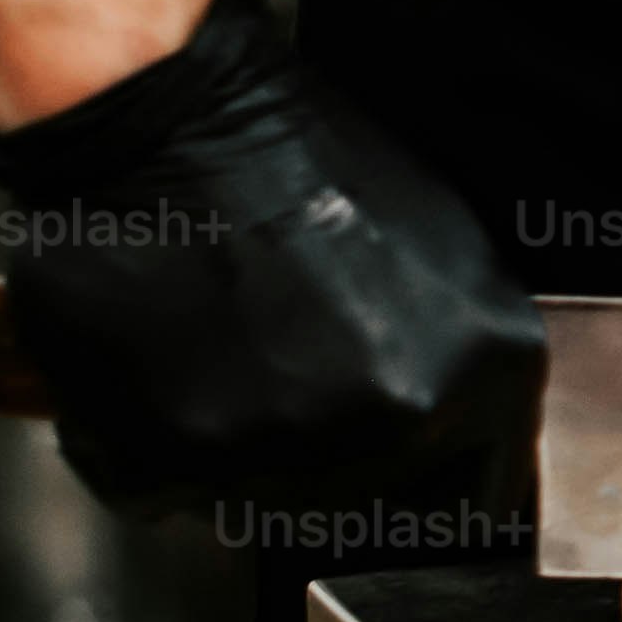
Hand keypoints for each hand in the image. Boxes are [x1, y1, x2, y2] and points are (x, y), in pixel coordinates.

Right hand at [0, 0, 540, 523]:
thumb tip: (451, 427)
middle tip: (267, 368)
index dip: (426, 482)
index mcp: (486, 372)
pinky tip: (147, 364)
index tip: (394, 475)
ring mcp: (287, 446)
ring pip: (249, 498)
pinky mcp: (176, 455)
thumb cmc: (295, 163)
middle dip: (310, 450)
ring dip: (220, 447)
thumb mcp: (443, 255)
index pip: (477, 489)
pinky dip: (136, 442)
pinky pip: (155, 488)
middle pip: (355, 499)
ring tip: (205, 350)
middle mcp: (397, 420)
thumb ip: (459, 359)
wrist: (168, 121)